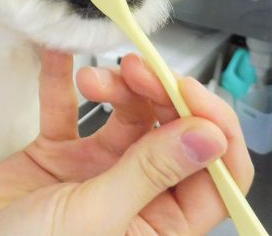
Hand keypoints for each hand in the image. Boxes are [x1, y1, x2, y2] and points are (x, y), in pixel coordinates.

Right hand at [0, 51, 253, 234]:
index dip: (211, 125)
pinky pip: (68, 111)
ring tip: (91, 79)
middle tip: (133, 68)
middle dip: (157, 93)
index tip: (185, 89)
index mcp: (162, 225)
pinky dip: (63, 82)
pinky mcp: (58, 153)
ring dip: (114, 88)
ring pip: (126, 115)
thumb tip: (209, 136)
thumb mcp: (96, 216)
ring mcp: (97, 171)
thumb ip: (149, 172)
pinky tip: (58, 56)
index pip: (217, 172)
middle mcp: (137, 194)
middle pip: (169, 131)